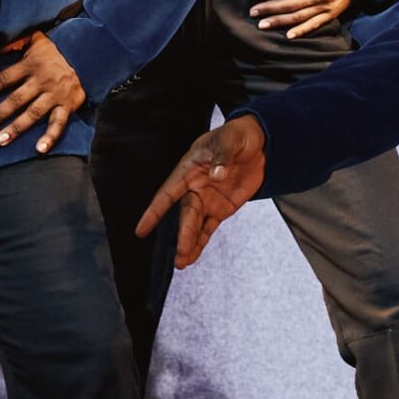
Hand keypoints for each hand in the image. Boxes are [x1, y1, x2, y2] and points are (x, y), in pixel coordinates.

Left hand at [0, 30, 85, 152]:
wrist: (86, 57)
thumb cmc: (52, 53)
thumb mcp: (34, 40)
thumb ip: (14, 42)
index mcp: (31, 65)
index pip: (5, 78)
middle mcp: (42, 80)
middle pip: (17, 99)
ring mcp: (55, 94)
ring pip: (34, 113)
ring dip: (16, 128)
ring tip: (0, 140)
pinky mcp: (68, 105)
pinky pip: (58, 123)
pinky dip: (50, 137)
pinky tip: (40, 149)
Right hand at [135, 114, 267, 266]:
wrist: (257, 141)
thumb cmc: (237, 135)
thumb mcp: (230, 139)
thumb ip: (222, 156)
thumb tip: (217, 175)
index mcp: (189, 170)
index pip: (168, 193)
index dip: (154, 212)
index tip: (141, 229)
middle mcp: (194, 188)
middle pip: (186, 215)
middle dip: (183, 234)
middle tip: (180, 254)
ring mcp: (207, 200)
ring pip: (195, 225)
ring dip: (189, 244)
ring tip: (182, 263)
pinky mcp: (222, 208)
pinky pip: (209, 228)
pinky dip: (201, 242)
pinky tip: (192, 257)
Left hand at [249, 0, 355, 38]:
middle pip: (290, 4)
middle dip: (270, 8)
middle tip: (253, 12)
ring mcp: (326, 7)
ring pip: (299, 17)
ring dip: (279, 22)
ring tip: (263, 25)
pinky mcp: (331, 14)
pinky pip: (314, 25)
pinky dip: (301, 31)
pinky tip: (287, 36)